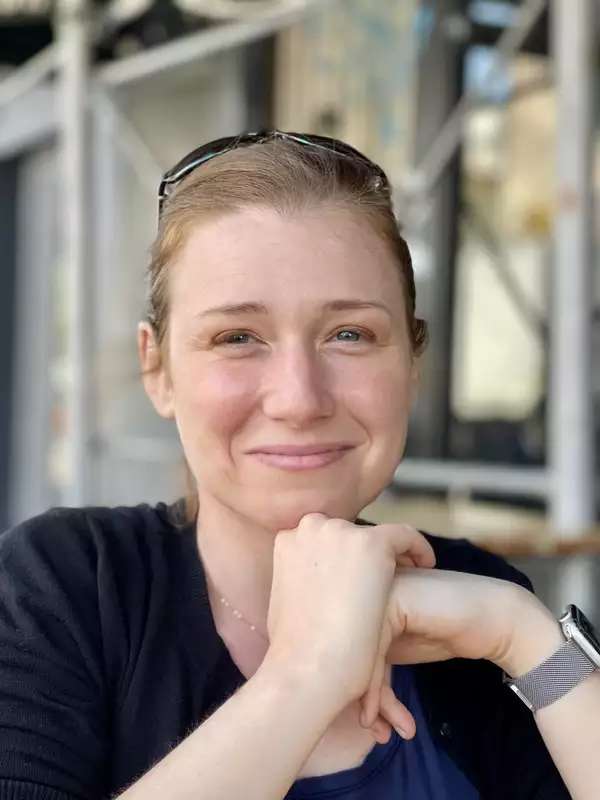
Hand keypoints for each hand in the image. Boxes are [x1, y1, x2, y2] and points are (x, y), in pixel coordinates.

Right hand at [266, 514, 435, 715]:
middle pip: (349, 532)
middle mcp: (312, 527)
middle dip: (363, 554)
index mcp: (287, 540)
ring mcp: (341, 532)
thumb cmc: (294, 652)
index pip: (325, 538)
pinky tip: (426, 565)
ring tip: (406, 575)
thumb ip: (299, 583)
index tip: (358, 577)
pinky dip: (417, 548)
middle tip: (381, 579)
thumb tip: (311, 589)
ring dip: (389, 553)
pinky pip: (404, 536)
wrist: (307, 671)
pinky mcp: (371, 543)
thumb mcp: (286, 603)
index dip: (344, 556)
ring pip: (375, 535)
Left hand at [360, 568, 559, 728]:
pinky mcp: (395, 602)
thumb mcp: (402, 645)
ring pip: (359, 656)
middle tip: (378, 732)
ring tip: (388, 733)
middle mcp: (367, 591)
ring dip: (374, 701)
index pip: (347, 646)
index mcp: (364, 597)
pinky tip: (393, 717)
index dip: (358, 689)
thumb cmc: (450, 631)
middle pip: (350, 651)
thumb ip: (372, 654)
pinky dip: (378, 691)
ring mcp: (380, 593)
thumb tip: (340, 690)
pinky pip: (373, 652)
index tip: (371, 723)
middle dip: (363, 698)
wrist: (496, 619)